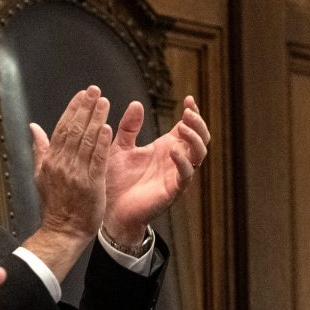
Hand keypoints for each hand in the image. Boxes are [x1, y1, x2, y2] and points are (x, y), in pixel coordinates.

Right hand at [23, 86, 111, 280]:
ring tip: (104, 101)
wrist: (63, 230)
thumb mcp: (41, 174)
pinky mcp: (91, 183)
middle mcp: (62, 163)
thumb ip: (40, 148)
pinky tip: (108, 128)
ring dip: (96, 119)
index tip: (82, 94)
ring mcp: (76, 173)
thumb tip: (33, 128)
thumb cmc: (55, 203)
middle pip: (74, 129)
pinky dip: (101, 143)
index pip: (62, 128)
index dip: (73, 109)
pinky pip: (96, 159)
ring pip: (86, 141)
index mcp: (51, 160)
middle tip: (95, 90)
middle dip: (85, 108)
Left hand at [103, 95, 210, 242]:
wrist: (109, 210)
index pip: (187, 127)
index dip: (192, 112)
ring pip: (198, 155)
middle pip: (200, 138)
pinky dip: (183, 161)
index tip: (188, 98)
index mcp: (166, 147)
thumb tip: (136, 103)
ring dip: (195, 139)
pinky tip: (173, 150)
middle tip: (189, 112)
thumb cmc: (115, 180)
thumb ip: (129, 127)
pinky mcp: (172, 190)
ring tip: (183, 126)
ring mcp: (175, 175)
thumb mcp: (120, 148)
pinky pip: (185, 175)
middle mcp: (175, 160)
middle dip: (198, 123)